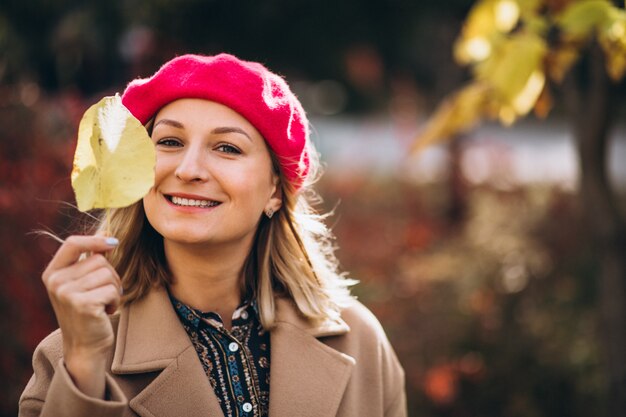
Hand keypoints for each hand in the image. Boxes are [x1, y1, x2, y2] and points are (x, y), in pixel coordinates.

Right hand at [42, 235, 120, 398]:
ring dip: (114, 289)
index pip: (72, 243)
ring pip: (108, 274)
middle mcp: (56, 281)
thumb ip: (90, 259)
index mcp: (52, 273)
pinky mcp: (82, 304)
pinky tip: (105, 312)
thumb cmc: (87, 312)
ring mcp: (67, 293)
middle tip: (104, 294)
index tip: (114, 242)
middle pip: (99, 260)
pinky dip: (115, 300)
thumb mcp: (82, 283)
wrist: (84, 346)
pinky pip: (112, 289)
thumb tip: (107, 234)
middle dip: (111, 275)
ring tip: (103, 304)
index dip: (95, 240)